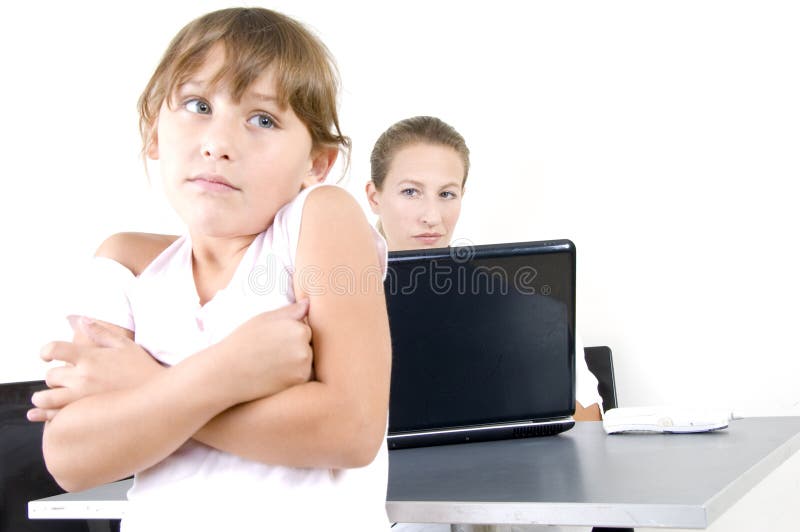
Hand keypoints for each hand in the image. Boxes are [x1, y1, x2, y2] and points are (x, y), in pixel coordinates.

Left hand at [27, 318, 162, 421]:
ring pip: (46, 398)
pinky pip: (55, 417)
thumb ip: (101, 332)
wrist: (158, 396)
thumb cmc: (143, 369)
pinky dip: (46, 415)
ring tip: (47, 398)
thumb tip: (82, 320)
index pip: (54, 349)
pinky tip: (45, 413)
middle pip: (50, 376)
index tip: (47, 356)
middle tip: (64, 379)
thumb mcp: (125, 345)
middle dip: (55, 377)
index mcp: (90, 357)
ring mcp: (82, 398)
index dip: (46, 351)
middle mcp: (83, 377)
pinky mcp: (85, 416)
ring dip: (44, 397)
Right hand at [212, 299, 312, 404]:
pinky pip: (304, 375)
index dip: (290, 334)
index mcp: (297, 327)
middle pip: (310, 345)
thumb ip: (291, 311)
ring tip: (273, 363)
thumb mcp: (264, 318)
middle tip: (272, 353)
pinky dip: (294, 375)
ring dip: (297, 362)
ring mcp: (303, 365)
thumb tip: (309, 303)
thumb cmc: (243, 342)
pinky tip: (275, 373)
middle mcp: (304, 346)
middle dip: (296, 348)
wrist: (226, 372)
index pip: (306, 329)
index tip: (274, 340)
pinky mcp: (300, 381)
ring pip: (308, 360)